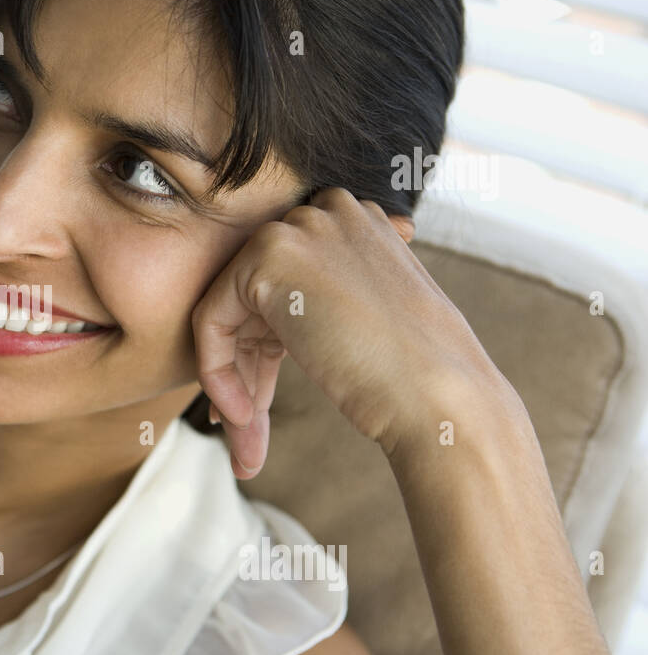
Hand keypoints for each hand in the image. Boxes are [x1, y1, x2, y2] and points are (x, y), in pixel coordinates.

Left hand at [191, 186, 498, 478]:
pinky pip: (212, 320)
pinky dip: (218, 373)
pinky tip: (243, 417)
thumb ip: (326, 305)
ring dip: (233, 382)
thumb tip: (285, 318)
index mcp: (356, 225)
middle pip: (251, 300)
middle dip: (247, 370)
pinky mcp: (267, 257)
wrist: (441, 397)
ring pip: (227, 312)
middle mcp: (327, 212)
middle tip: (249, 433)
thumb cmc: (418, 377)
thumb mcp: (372, 322)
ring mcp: (298, 228)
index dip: (267, 352)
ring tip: (248, 442)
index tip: (261, 406)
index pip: (283, 287)